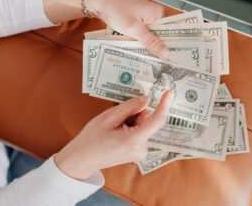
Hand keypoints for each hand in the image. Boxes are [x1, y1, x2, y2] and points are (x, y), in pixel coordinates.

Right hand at [54, 90, 173, 180]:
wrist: (82, 159)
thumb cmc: (91, 139)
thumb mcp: (108, 117)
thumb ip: (130, 107)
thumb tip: (147, 99)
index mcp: (134, 140)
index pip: (157, 120)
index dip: (164, 104)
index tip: (169, 92)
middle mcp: (141, 148)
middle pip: (147, 120)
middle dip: (135, 113)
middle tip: (116, 116)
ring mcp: (140, 152)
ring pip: (143, 126)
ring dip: (131, 121)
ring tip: (113, 126)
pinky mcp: (138, 153)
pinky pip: (139, 132)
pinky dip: (130, 128)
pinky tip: (116, 131)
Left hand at [87, 0, 168, 56]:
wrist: (98, 0)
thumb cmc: (115, 8)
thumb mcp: (133, 27)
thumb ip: (150, 41)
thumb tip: (166, 52)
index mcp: (159, 12)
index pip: (173, 32)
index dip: (174, 46)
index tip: (175, 60)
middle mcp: (155, 14)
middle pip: (163, 36)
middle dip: (161, 49)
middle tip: (162, 65)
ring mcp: (146, 18)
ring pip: (153, 37)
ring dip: (150, 47)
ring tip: (152, 63)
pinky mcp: (138, 21)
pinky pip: (144, 35)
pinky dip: (142, 42)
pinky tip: (140, 53)